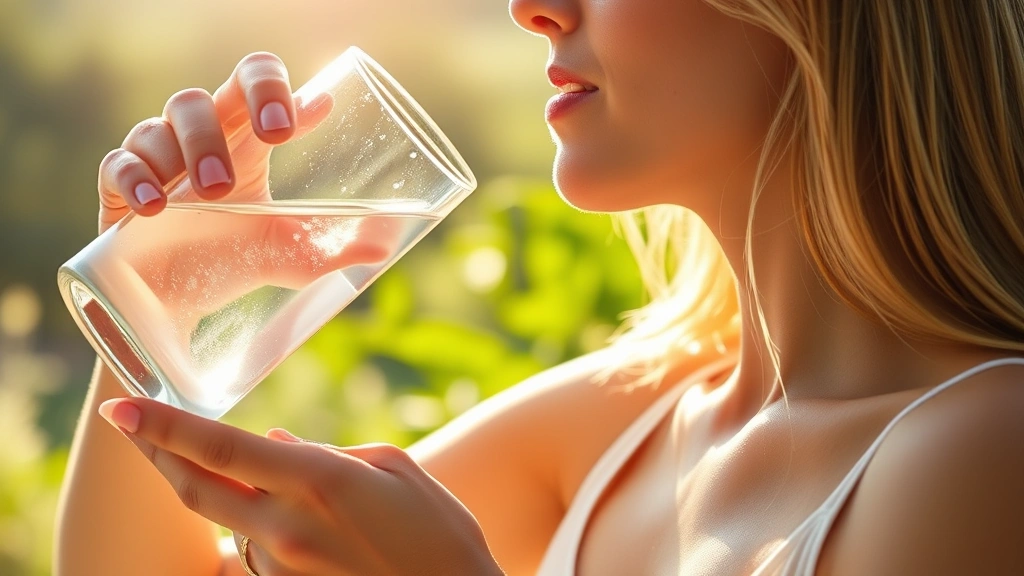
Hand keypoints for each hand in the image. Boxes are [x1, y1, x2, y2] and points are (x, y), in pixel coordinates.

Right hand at [94, 53, 397, 328]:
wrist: (178, 308)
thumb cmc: (234, 265)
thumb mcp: (293, 257)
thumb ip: (338, 249)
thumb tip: (390, 242)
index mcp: (244, 145)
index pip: (260, 93)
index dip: (282, 90)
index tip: (316, 109)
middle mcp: (200, 142)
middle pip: (213, 93)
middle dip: (245, 102)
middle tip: (274, 135)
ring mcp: (158, 161)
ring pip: (166, 121)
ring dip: (195, 147)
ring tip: (215, 191)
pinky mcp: (119, 189)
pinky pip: (118, 163)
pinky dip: (135, 177)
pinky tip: (153, 207)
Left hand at [97, 397, 504, 575]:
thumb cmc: (440, 533)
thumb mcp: (395, 469)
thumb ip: (325, 452)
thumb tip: (273, 442)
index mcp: (318, 482)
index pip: (219, 448)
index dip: (163, 425)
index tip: (121, 405)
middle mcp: (288, 528)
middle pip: (195, 490)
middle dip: (155, 453)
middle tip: (131, 424)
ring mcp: (282, 569)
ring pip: (231, 522)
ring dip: (227, 495)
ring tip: (263, 478)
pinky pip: (258, 551)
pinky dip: (261, 526)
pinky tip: (296, 520)